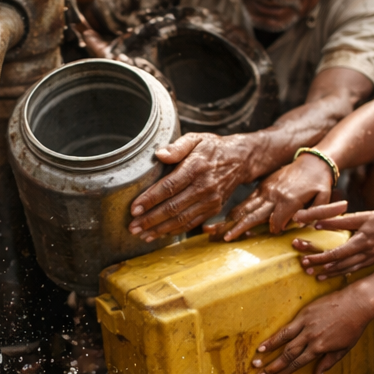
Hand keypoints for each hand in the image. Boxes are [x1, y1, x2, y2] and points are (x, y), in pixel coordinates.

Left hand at [129, 133, 256, 239]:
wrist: (241, 160)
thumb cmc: (213, 148)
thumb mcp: (196, 139)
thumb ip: (177, 147)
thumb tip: (159, 154)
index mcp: (196, 167)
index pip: (169, 187)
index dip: (150, 199)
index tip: (134, 209)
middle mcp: (204, 186)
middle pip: (172, 207)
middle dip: (150, 220)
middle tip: (133, 227)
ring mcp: (210, 200)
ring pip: (181, 219)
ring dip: (160, 229)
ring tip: (142, 235)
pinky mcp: (214, 209)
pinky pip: (192, 223)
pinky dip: (175, 231)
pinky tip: (160, 234)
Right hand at [220, 153, 336, 239]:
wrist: (312, 161)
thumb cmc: (320, 182)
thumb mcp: (323, 197)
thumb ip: (313, 214)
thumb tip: (300, 226)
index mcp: (289, 200)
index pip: (276, 222)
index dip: (275, 230)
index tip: (275, 234)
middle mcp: (274, 195)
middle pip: (254, 214)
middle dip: (240, 227)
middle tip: (227, 238)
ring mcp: (266, 190)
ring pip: (247, 207)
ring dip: (233, 219)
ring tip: (221, 229)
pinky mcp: (262, 186)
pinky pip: (248, 200)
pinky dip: (238, 210)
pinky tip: (229, 218)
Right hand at [253, 287, 373, 373]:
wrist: (356, 303)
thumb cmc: (353, 327)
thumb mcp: (344, 348)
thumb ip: (328, 362)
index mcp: (320, 348)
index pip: (298, 363)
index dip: (284, 373)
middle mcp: (310, 337)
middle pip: (288, 354)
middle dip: (274, 366)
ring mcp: (306, 324)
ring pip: (284, 339)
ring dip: (270, 349)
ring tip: (257, 358)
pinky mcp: (304, 313)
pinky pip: (288, 326)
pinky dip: (276, 335)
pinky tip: (267, 340)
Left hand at [296, 202, 373, 279]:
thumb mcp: (365, 215)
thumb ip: (341, 220)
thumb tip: (318, 223)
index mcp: (363, 240)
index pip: (336, 252)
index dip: (319, 257)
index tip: (305, 258)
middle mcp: (367, 252)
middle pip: (339, 262)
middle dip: (321, 265)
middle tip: (304, 268)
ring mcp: (372, 257)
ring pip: (348, 268)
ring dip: (331, 272)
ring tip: (315, 276)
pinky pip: (357, 268)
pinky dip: (345, 272)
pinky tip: (335, 273)